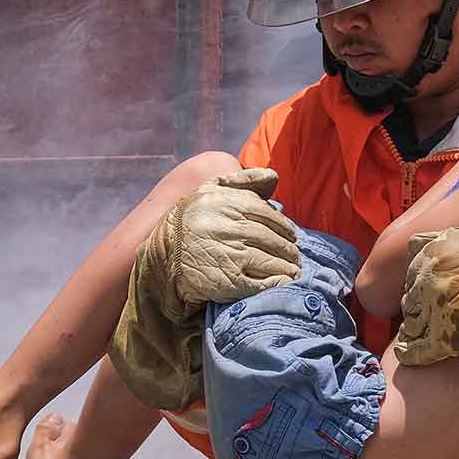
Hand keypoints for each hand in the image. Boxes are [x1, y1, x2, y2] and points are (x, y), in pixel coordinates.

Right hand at [143, 168, 301, 313]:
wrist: (163, 258)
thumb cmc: (193, 221)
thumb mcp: (210, 192)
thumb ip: (242, 182)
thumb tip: (273, 175)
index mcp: (224, 204)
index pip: (266, 214)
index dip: (283, 226)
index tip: (292, 235)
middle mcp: (225, 227)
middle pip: (270, 238)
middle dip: (287, 249)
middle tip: (295, 256)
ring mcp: (226, 255)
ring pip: (269, 260)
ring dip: (286, 267)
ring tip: (293, 269)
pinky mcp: (226, 281)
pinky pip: (260, 283)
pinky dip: (276, 283)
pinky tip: (283, 282)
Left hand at [393, 227, 458, 364]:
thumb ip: (437, 238)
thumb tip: (415, 243)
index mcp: (430, 257)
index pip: (413, 275)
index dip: (419, 285)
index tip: (426, 291)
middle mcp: (425, 282)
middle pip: (410, 300)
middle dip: (415, 306)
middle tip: (426, 313)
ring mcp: (431, 311)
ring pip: (411, 324)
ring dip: (413, 329)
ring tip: (415, 334)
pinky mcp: (440, 338)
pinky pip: (416, 351)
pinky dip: (409, 354)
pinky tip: (404, 354)